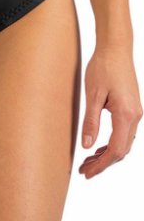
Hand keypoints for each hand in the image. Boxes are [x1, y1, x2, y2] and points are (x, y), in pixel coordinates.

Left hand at [78, 42, 142, 178]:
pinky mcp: (132, 108)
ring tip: (88, 160)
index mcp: (126, 114)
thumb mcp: (93, 94)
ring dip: (108, 155)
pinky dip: (112, 143)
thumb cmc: (103, 66)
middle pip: (121, 150)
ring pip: (124, 143)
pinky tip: (99, 145)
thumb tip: (87, 146)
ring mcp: (136, 112)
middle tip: (84, 170)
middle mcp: (135, 116)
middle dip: (103, 163)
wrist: (116, 48)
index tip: (87, 172)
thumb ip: (91, 121)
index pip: (115, 150)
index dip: (101, 165)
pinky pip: (125, 133)